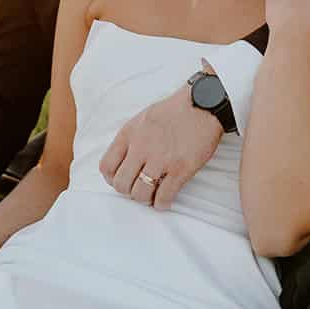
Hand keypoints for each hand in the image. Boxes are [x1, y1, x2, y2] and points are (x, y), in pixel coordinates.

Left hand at [98, 77, 222, 210]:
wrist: (202, 105)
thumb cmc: (174, 111)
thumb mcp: (142, 118)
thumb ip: (130, 138)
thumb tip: (122, 159)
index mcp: (129, 134)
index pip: (106, 166)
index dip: (112, 179)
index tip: (122, 180)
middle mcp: (141, 147)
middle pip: (121, 184)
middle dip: (128, 191)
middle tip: (138, 189)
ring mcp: (160, 159)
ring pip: (139, 194)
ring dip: (145, 199)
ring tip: (152, 196)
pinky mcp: (179, 169)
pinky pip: (163, 196)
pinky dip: (162, 204)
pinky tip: (164, 201)